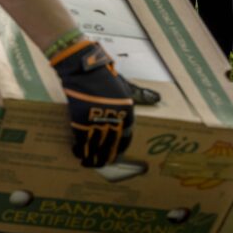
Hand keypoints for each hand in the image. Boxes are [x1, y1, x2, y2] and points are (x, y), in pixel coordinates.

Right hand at [50, 39, 135, 166]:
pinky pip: (81, 139)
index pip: (125, 138)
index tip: (114, 155)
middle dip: (105, 156)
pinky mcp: (81, 120)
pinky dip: (79, 147)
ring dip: (91, 156)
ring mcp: (97, 121)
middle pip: (110, 145)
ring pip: (95, 145)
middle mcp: (114, 120)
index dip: (118, 149)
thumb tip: (155, 98)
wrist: (84, 68)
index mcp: (127, 114)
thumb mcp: (126, 85)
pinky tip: (77, 152)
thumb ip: (139, 95)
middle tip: (100, 164)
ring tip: (87, 163)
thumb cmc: (104, 75)